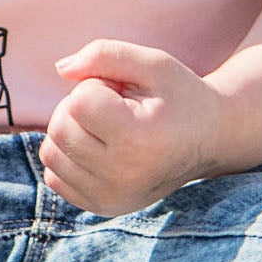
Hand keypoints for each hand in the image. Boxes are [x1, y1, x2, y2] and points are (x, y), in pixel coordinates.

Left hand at [40, 40, 225, 216]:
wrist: (210, 140)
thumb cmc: (179, 96)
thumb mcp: (152, 62)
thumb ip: (104, 54)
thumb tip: (60, 69)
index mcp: (138, 141)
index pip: (78, 102)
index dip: (97, 86)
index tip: (126, 93)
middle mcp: (122, 177)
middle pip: (60, 128)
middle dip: (80, 107)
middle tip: (116, 108)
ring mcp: (110, 198)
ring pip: (51, 153)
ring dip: (72, 131)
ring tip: (108, 128)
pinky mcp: (101, 208)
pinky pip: (54, 176)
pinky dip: (68, 157)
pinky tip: (99, 148)